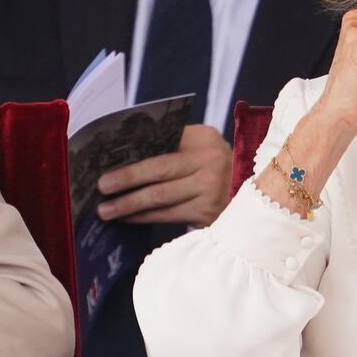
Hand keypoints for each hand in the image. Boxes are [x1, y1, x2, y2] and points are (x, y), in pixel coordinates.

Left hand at [96, 125, 232, 225]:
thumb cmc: (212, 164)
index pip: (163, 144)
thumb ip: (172, 145)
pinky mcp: (208, 213)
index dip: (135, 157)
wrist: (254, 190)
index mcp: (204, 139)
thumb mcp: (200, 145)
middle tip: (101, 187)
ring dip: (130, 205)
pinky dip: (145, 217)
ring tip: (106, 210)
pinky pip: (168, 215)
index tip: (107, 162)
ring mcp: (210, 190)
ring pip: (161, 198)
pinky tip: (127, 218)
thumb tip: (125, 157)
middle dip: (127, 180)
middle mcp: (210, 162)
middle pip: (160, 172)